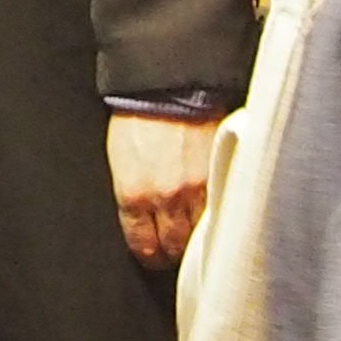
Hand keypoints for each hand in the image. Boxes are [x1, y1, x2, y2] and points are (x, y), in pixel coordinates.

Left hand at [109, 112, 217, 265]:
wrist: (169, 85)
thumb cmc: (139, 115)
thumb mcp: (121, 160)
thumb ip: (134, 195)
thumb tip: (144, 219)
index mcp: (134, 194)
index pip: (143, 243)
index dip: (149, 253)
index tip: (153, 254)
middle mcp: (166, 198)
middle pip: (174, 245)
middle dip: (173, 251)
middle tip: (174, 251)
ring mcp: (197, 189)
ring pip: (201, 234)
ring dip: (198, 238)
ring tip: (196, 237)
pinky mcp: (220, 178)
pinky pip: (220, 211)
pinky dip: (217, 217)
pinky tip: (214, 216)